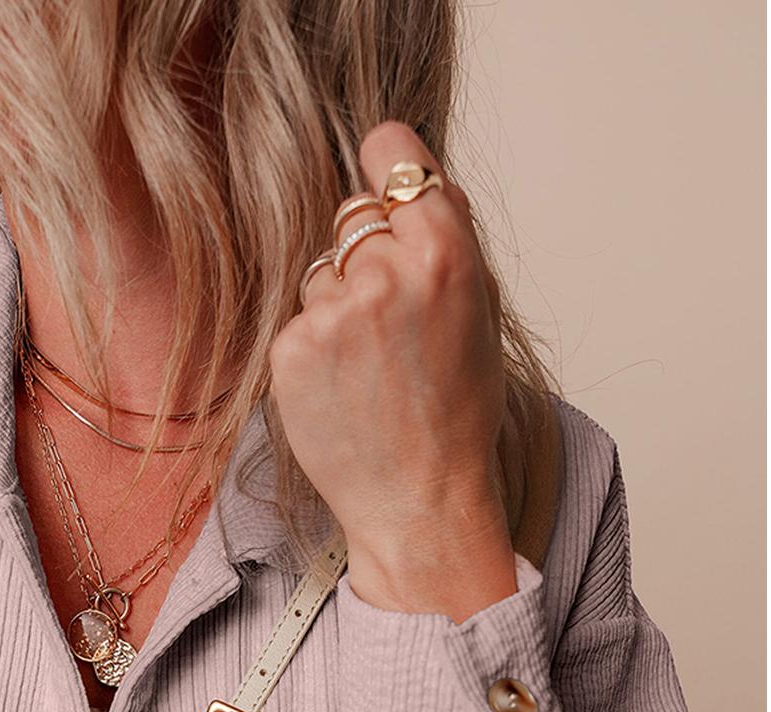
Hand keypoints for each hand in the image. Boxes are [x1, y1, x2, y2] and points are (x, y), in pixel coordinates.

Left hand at [269, 121, 518, 622]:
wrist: (421, 499)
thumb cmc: (457, 406)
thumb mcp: (479, 306)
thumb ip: (445, 231)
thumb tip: (403, 161)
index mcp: (445, 250)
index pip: (391, 152)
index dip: (388, 174)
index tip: (387, 194)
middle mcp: (386, 272)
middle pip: (353, 216)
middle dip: (369, 255)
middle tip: (394, 324)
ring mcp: (333, 313)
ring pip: (322, 274)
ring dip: (339, 308)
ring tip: (371, 368)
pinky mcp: (291, 351)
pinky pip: (298, 322)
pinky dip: (314, 350)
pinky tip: (343, 390)